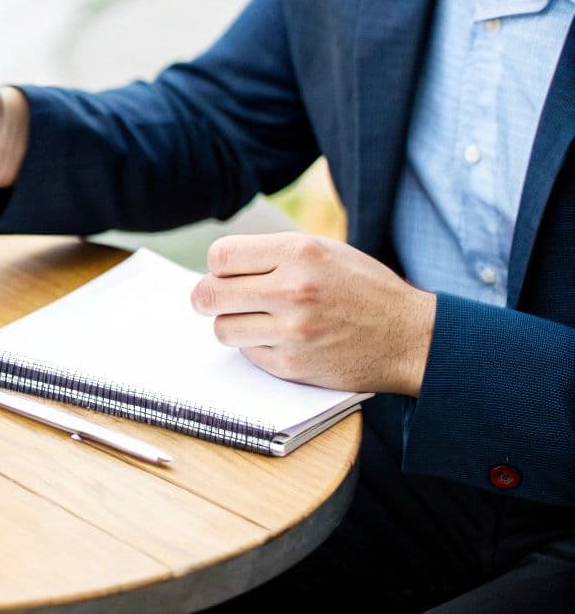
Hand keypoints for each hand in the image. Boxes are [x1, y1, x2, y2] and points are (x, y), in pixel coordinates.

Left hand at [192, 233, 437, 395]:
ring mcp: (293, 330)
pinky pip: (248, 354)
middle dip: (207, 298)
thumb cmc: (362, 289)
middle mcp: (294, 289)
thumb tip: (216, 266)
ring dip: (231, 325)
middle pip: (209, 293)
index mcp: (300, 251)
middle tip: (216, 301)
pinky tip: (281, 340)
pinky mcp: (294, 365)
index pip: (221, 256)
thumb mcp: (324, 251)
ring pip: (222, 328)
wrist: (411, 337)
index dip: (218, 267)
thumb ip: (272, 254)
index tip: (227, 274)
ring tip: (255, 320)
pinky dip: (256, 347)